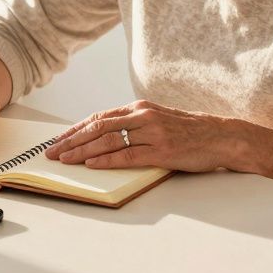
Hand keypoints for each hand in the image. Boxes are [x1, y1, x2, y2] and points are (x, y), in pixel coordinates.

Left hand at [44, 99, 241, 171]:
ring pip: (108, 141)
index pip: (99, 117)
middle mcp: (142, 116)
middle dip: (71, 140)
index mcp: (139, 108)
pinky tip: (91, 164)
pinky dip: (106, 160)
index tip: (58, 139)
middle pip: (97, 128)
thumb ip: (134, 124)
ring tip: (64, 159)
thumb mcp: (158, 119)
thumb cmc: (188, 131)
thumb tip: (105, 136)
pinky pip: (128, 155)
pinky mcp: (162, 150)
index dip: (76, 129)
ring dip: (82, 151)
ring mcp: (152, 133)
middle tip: (52, 152)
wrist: (220, 136)